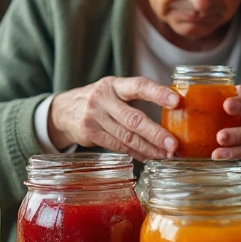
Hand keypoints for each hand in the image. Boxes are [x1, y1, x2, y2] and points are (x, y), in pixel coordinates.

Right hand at [48, 76, 178, 160]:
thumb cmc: (100, 100)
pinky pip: (118, 146)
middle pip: (133, 118)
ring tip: (166, 155)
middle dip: (156, 133)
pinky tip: (149, 157)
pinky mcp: (89, 134)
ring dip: (149, 148)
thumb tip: (173, 110)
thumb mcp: (113, 90)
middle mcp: (103, 99)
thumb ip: (135, 96)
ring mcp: (94, 117)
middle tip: (174, 144)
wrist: (63, 110)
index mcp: (114, 84)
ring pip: (126, 137)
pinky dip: (136, 153)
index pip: (139, 85)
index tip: (177, 101)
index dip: (158, 93)